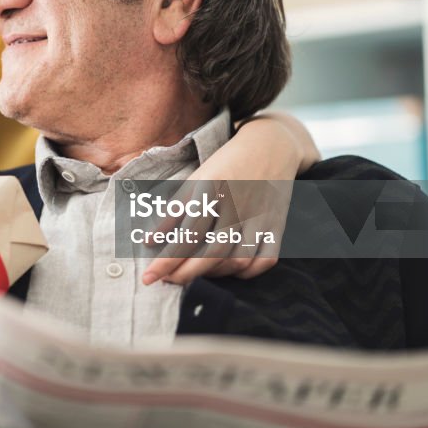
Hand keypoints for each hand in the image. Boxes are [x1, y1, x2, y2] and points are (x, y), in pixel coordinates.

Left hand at [141, 112, 313, 284]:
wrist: (270, 146)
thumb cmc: (224, 165)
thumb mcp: (194, 181)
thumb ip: (172, 212)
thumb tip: (148, 243)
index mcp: (211, 188)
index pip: (187, 234)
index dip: (167, 260)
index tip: (149, 278)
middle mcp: (237, 203)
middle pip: (213, 252)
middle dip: (186, 274)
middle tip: (168, 282)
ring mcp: (261, 215)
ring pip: (238, 259)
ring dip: (213, 274)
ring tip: (194, 273)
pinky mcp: (278, 224)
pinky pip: (265, 260)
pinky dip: (246, 272)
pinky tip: (227, 270)